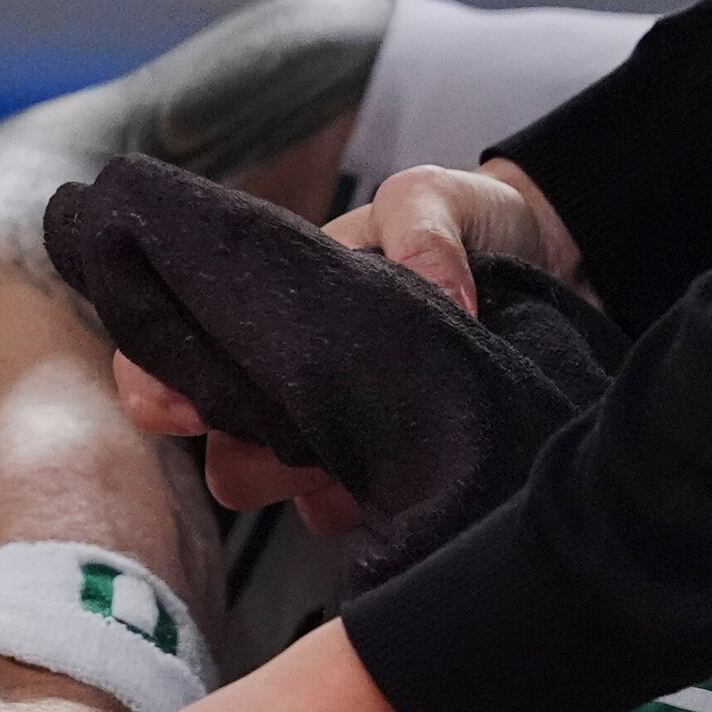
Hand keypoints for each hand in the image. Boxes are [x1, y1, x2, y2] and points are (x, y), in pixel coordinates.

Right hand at [49, 155, 616, 558]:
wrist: (551, 274)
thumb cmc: (477, 228)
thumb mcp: (449, 199)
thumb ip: (424, 226)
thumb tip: (434, 289)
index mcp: (277, 299)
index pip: (181, 343)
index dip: (160, 378)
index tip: (177, 404)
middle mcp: (288, 371)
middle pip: (216, 431)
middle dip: (237, 444)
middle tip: (280, 444)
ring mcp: (331, 428)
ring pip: (266, 478)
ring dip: (294, 478)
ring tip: (346, 461)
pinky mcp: (378, 474)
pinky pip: (331, 512)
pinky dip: (345, 507)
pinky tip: (377, 490)